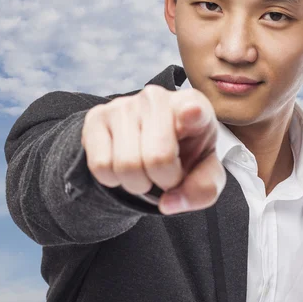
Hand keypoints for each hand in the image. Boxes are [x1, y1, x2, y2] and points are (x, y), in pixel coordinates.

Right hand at [81, 84, 225, 214]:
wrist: (151, 141)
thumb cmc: (185, 153)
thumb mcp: (206, 171)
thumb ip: (204, 189)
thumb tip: (169, 203)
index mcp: (195, 105)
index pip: (193, 108)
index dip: (192, 115)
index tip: (193, 113)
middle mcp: (157, 98)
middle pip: (158, 158)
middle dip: (164, 181)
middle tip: (168, 175)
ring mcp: (124, 104)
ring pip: (126, 165)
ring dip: (138, 183)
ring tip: (146, 170)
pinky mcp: (97, 117)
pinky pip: (101, 166)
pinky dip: (113, 180)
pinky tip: (124, 166)